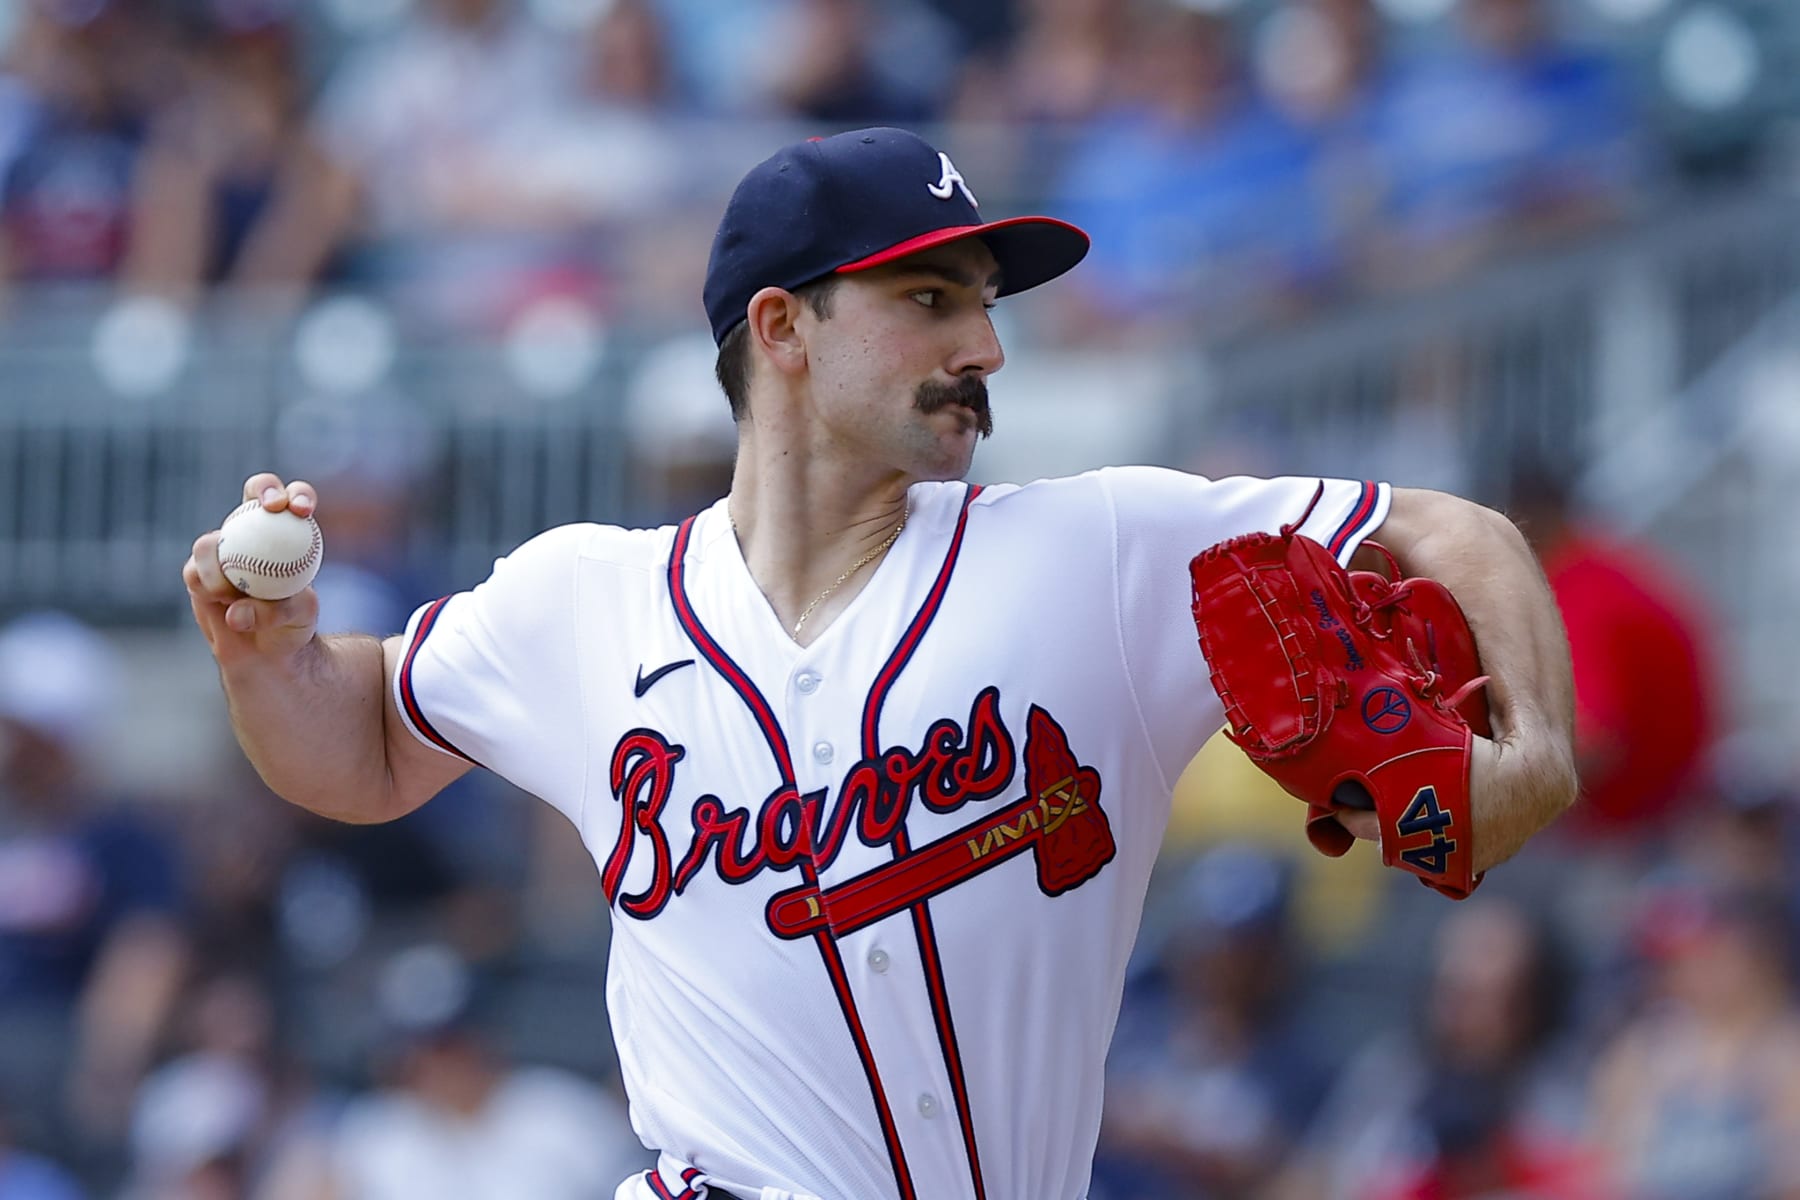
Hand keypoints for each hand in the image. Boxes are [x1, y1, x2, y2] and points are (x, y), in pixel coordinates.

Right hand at [184, 474, 319, 665]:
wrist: (267, 652)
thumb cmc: (293, 626)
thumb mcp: (298, 617)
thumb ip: (276, 610)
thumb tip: (236, 611)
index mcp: (288, 534)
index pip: (294, 500)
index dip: (297, 494)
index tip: (300, 511)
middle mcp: (254, 531)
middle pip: (256, 491)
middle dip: (264, 488)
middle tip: (272, 508)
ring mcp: (223, 548)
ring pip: (210, 541)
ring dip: (218, 570)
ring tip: (230, 596)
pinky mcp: (197, 571)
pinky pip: (193, 573)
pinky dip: (205, 588)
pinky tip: (219, 602)